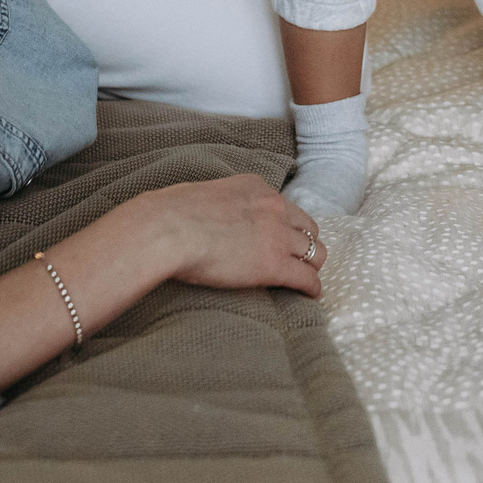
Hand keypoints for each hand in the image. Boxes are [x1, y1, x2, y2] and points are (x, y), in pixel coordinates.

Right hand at [137, 175, 325, 297]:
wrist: (169, 230)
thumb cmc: (170, 214)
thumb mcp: (202, 195)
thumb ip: (216, 205)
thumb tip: (205, 217)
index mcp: (256, 187)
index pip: (285, 207)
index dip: (287, 225)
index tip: (283, 237)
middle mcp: (274, 207)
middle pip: (307, 228)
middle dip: (304, 244)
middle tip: (297, 259)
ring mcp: (277, 236)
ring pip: (314, 252)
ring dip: (311, 265)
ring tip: (306, 278)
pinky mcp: (274, 265)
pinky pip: (306, 278)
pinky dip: (312, 288)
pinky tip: (310, 295)